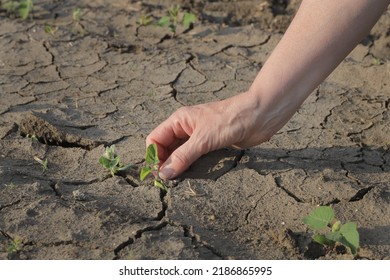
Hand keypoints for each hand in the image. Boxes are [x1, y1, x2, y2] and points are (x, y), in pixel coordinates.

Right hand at [146, 91, 285, 178]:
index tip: (158, 174)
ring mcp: (198, 137)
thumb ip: (182, 157)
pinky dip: (191, 167)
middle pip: (166, 148)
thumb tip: (163, 174)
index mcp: (179, 120)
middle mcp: (186, 128)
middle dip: (165, 163)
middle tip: (168, 182)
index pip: (155, 139)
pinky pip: (194, 158)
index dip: (154, 156)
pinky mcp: (211, 145)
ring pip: (180, 154)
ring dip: (178, 167)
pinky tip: (192, 176)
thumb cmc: (230, 120)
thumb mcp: (203, 139)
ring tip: (179, 182)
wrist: (259, 116)